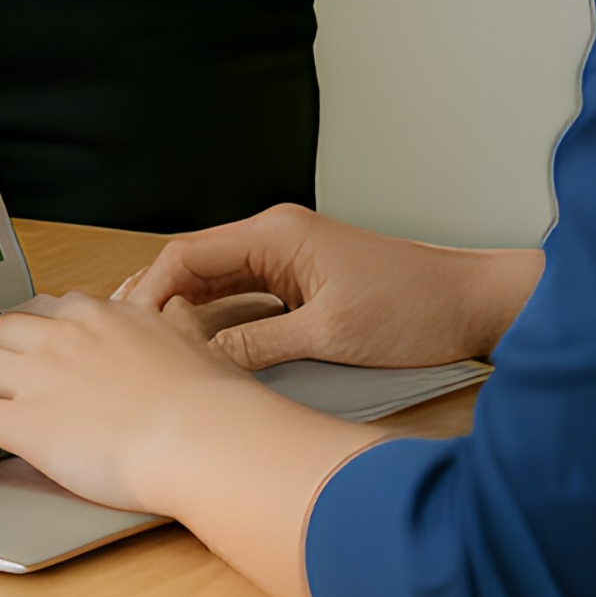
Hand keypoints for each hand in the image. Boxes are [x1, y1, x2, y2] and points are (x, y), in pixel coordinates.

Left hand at [0, 290, 346, 521]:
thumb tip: (178, 316)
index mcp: (100, 316)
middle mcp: (62, 336)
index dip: (25, 335)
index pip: (45, 312)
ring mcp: (38, 376)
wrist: (204, 435)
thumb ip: (174, 326)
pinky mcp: (23, 422)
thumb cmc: (209, 403)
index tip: (21, 352)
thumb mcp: (193, 341)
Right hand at [118, 202, 540, 371]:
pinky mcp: (302, 284)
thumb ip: (261, 345)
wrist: (470, 305)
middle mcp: (277, 239)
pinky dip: (217, 321)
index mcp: (277, 234)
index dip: (151, 289)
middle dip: (158, 300)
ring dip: (185, 312)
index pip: (189, 254)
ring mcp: (289, 260)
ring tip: (153, 350)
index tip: (127, 325)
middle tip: (125, 341)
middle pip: (195, 266)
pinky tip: (201, 348)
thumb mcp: (331, 335)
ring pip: (216, 284)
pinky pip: (243, 298)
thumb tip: (206, 362)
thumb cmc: (415, 308)